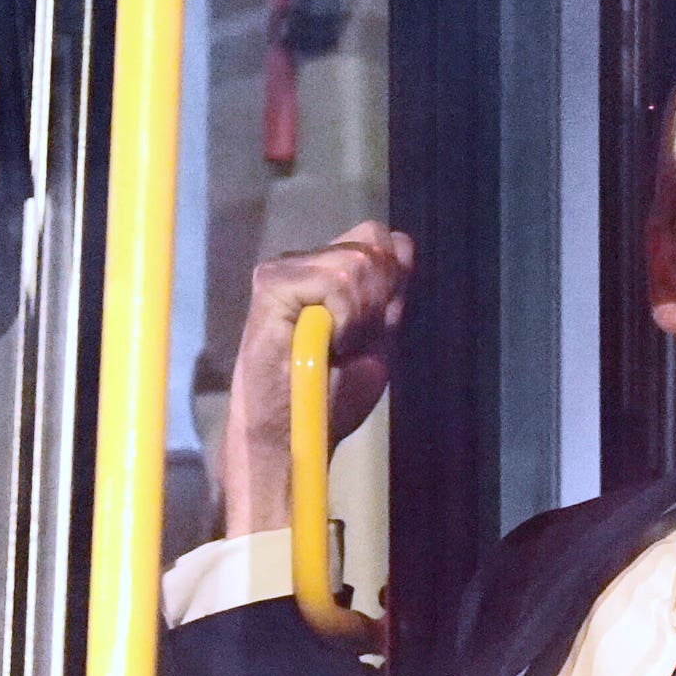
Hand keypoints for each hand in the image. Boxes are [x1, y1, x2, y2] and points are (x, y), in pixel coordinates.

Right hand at [215, 222, 413, 537]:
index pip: (381, 239)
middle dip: (377, 299)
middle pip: (372, 243)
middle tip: (350, 342)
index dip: (391, 278)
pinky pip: (334, 280)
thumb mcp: (376, 339)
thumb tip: (403, 245)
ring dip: (358, 314)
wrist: (296, 436)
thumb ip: (390, 294)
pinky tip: (325, 342)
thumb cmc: (331, 397)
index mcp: (330, 272)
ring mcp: (285, 269)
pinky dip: (343, 317)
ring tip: (334, 346)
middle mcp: (306, 263)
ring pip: (355, 262)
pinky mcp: (272, 283)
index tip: (373, 327)